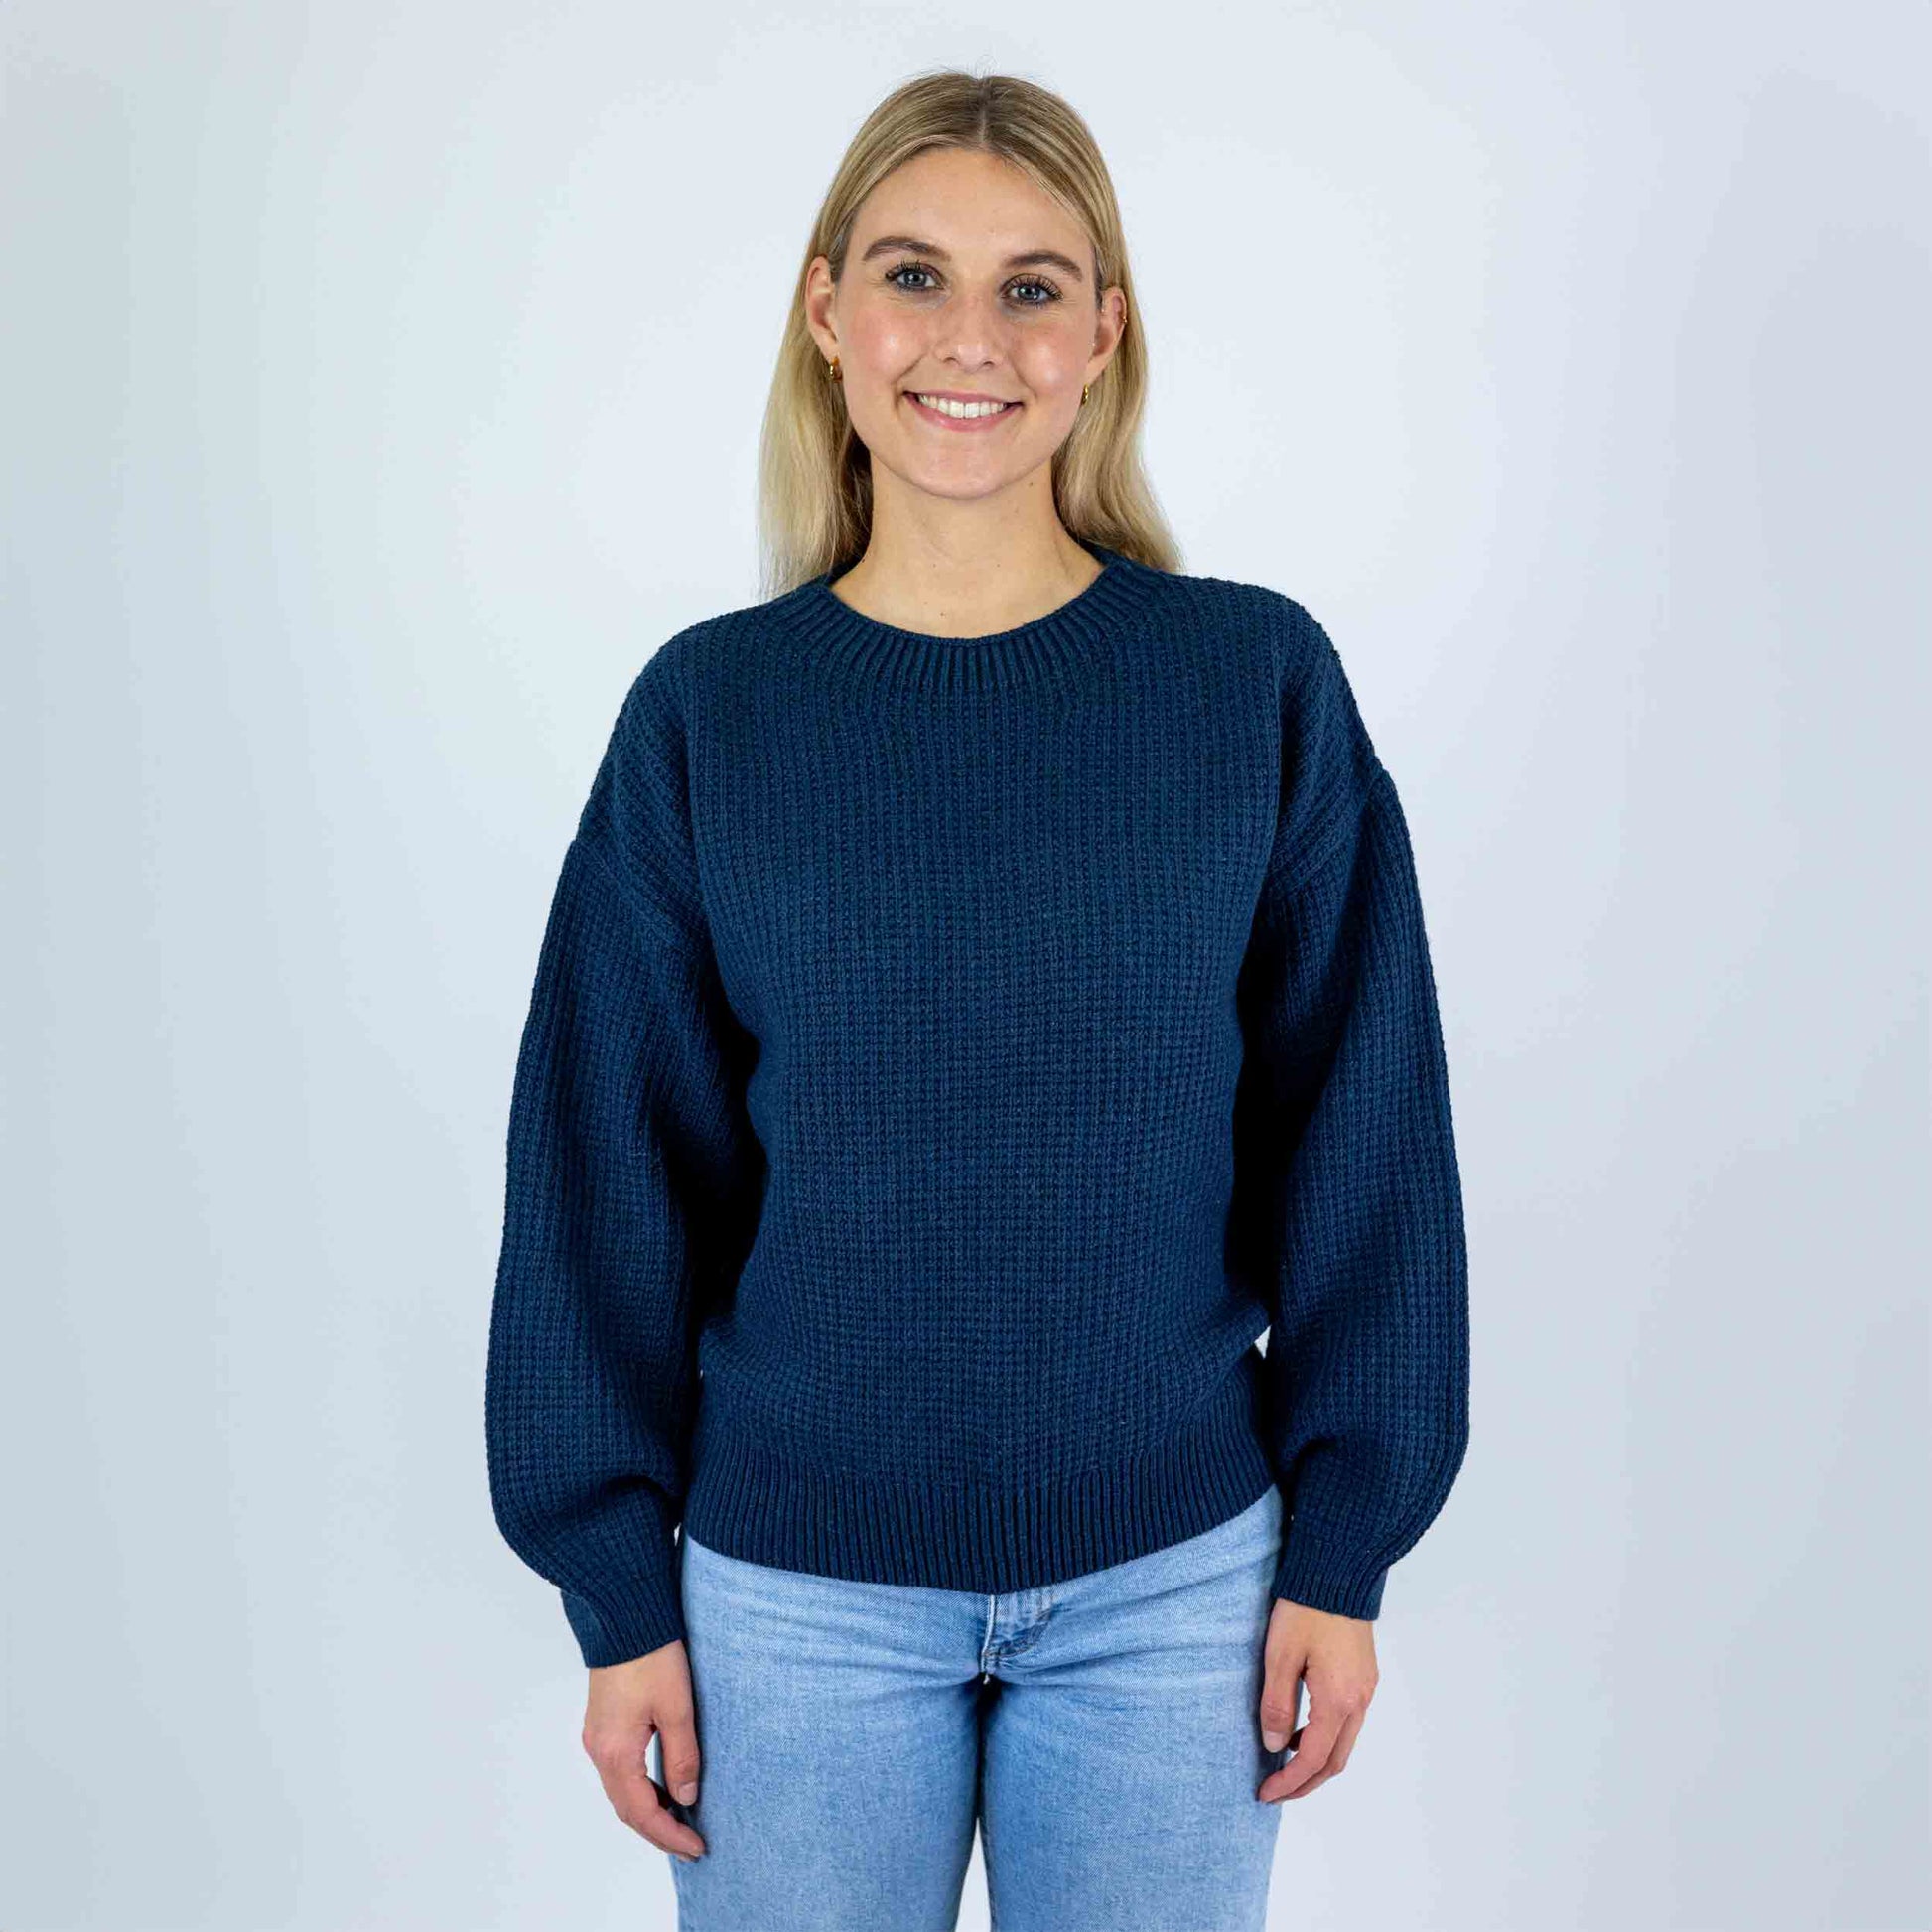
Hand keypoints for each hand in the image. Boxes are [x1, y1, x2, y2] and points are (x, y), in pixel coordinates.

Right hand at [581, 1640, 707, 1859]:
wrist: (623, 1616)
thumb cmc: (650, 1656)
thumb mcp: (676, 1707)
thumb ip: (682, 1756)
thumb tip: (686, 1797)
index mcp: (616, 1752)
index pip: (642, 1812)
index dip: (669, 1835)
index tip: (697, 1848)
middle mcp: (599, 1749)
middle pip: (626, 1808)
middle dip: (658, 1831)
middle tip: (690, 1845)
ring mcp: (597, 1736)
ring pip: (621, 1791)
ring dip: (648, 1811)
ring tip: (680, 1822)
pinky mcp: (603, 1723)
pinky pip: (619, 1771)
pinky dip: (640, 1789)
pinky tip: (662, 1787)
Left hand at [1255, 1597, 1377, 1802]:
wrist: (1338, 1571)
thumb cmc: (1305, 1608)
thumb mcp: (1280, 1655)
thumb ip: (1277, 1704)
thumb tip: (1274, 1747)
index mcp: (1338, 1699)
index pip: (1314, 1759)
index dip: (1289, 1783)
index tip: (1265, 1794)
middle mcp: (1359, 1699)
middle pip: (1336, 1761)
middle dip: (1306, 1782)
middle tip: (1275, 1790)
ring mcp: (1365, 1687)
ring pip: (1344, 1742)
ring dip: (1317, 1760)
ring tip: (1283, 1764)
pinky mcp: (1364, 1675)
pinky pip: (1348, 1721)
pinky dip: (1326, 1737)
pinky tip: (1301, 1730)